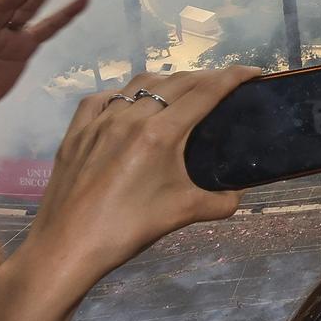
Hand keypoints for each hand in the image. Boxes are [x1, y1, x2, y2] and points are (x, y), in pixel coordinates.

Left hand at [6, 67, 261, 303]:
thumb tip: (238, 194)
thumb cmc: (127, 230)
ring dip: (168, 81)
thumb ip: (220, 201)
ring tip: (182, 92)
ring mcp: (98, 121)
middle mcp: (130, 117)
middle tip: (225, 85)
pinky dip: (123, 94)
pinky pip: (102, 99)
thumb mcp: (182, 214)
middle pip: (177, 82)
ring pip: (139, 84)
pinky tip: (129, 105)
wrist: (66, 248)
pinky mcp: (75, 131)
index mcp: (160, 133)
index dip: (233, 77)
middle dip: (206, 77)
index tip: (254, 71)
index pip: (205, 92)